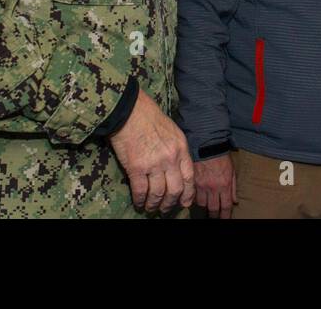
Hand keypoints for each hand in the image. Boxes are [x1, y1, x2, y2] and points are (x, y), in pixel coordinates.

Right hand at [109, 90, 194, 212]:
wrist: (130, 111)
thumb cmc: (150, 118)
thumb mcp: (173, 131)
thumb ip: (177, 150)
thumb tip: (176, 168)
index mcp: (181, 149)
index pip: (189, 177)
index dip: (188, 194)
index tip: (184, 202)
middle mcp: (170, 158)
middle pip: (175, 190)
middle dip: (170, 203)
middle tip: (165, 208)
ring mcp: (153, 164)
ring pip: (158, 193)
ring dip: (154, 204)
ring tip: (150, 207)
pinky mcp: (136, 167)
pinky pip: (140, 190)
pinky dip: (140, 199)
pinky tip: (138, 202)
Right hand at [195, 154, 237, 218]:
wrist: (207, 145)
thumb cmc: (222, 157)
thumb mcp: (232, 171)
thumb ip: (233, 187)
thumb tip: (235, 201)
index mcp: (224, 185)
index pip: (225, 206)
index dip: (225, 215)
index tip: (225, 219)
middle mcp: (213, 188)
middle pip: (213, 208)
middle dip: (215, 215)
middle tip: (215, 216)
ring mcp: (201, 186)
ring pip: (202, 204)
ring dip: (205, 207)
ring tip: (207, 207)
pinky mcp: (192, 182)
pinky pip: (193, 196)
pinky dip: (196, 200)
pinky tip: (198, 199)